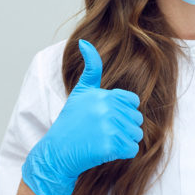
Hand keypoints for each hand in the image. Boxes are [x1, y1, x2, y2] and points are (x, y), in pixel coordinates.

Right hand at [21, 39, 143, 194]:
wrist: (57, 151)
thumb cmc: (71, 122)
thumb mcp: (80, 92)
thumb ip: (90, 68)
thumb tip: (84, 41)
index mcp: (103, 95)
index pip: (133, 102)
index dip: (122, 111)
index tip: (105, 117)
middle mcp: (107, 109)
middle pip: (137, 119)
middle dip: (124, 127)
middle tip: (101, 131)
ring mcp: (109, 127)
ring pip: (136, 134)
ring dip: (124, 140)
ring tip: (103, 140)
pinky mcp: (110, 146)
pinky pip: (132, 149)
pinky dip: (122, 153)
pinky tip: (106, 150)